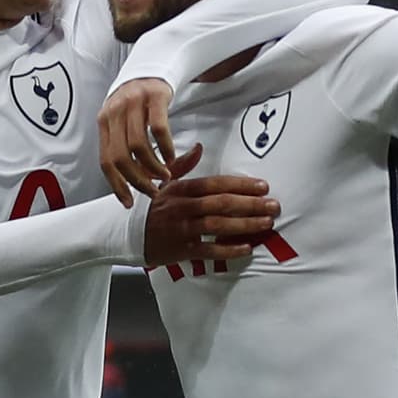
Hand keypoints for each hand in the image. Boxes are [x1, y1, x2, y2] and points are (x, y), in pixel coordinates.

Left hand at [99, 78, 176, 207]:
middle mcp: (115, 112)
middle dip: (138, 180)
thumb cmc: (136, 102)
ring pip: (138, 146)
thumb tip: (131, 181)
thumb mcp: (121, 121)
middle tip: (153, 190)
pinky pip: (158, 129)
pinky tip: (171, 157)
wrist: (150, 68)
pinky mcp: (155, 97)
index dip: (116, 185)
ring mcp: (134, 103)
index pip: (105, 161)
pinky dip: (165, 148)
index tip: (129, 202)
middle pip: (121, 157)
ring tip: (166, 174)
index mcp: (104, 121)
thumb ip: (121, 145)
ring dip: (154, 167)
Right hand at [142, 145, 276, 265]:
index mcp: (180, 189)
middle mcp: (182, 208)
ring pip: (218, 225)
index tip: (263, 186)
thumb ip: (182, 165)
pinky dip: (228, 249)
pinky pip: (208, 250)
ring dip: (245, 224)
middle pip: (221, 204)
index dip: (240, 185)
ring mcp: (182, 229)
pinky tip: (247, 248)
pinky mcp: (181, 250)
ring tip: (266, 223)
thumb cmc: (150, 207)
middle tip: (273, 205)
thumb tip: (199, 147)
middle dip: (250, 204)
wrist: (124, 234)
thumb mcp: (162, 182)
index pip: (215, 184)